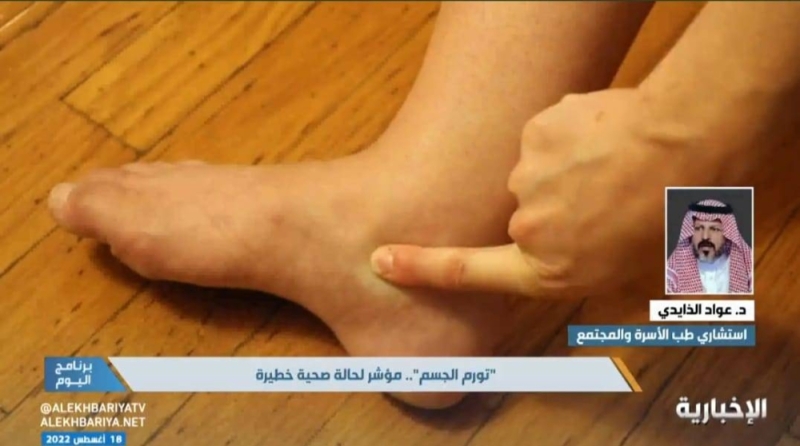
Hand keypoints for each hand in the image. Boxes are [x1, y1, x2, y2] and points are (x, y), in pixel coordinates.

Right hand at [369, 88, 702, 297]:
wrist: (685, 148)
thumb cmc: (673, 220)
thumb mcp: (646, 277)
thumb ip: (604, 285)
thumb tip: (599, 287)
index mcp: (548, 268)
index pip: (468, 271)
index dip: (422, 268)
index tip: (382, 259)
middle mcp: (527, 228)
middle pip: (523, 213)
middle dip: (561, 203)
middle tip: (612, 194)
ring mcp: (527, 178)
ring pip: (536, 170)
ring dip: (567, 166)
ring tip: (616, 164)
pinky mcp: (535, 133)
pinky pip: (547, 134)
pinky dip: (571, 133)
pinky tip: (605, 135)